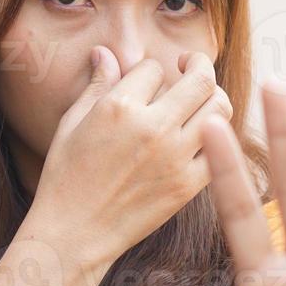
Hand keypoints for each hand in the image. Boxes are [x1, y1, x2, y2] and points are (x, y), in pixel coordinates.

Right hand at [25, 48, 232, 270]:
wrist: (74, 232)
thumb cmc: (65, 176)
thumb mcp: (72, 123)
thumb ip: (97, 85)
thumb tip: (105, 53)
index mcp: (119, 107)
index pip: (154, 67)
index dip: (149, 70)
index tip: (145, 80)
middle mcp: (152, 127)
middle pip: (200, 79)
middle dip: (198, 64)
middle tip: (190, 66)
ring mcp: (174, 157)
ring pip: (219, 107)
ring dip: (213, 96)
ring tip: (200, 98)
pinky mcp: (187, 185)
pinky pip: (220, 149)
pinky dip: (217, 135)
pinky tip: (202, 133)